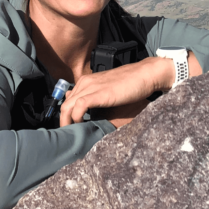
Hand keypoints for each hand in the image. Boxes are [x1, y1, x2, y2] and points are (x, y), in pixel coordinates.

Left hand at [59, 56, 173, 127]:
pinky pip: (78, 107)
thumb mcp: (108, 89)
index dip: (67, 114)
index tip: (70, 126)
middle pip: (64, 104)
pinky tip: (81, 124)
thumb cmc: (130, 83)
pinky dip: (76, 118)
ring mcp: (90, 87)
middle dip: (63, 121)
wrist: (144, 74)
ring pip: (67, 106)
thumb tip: (90, 111)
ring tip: (72, 133)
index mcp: (87, 81)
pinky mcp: (98, 94)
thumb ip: (98, 96)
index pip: (68, 99)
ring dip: (67, 122)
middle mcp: (85, 82)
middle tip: (68, 133)